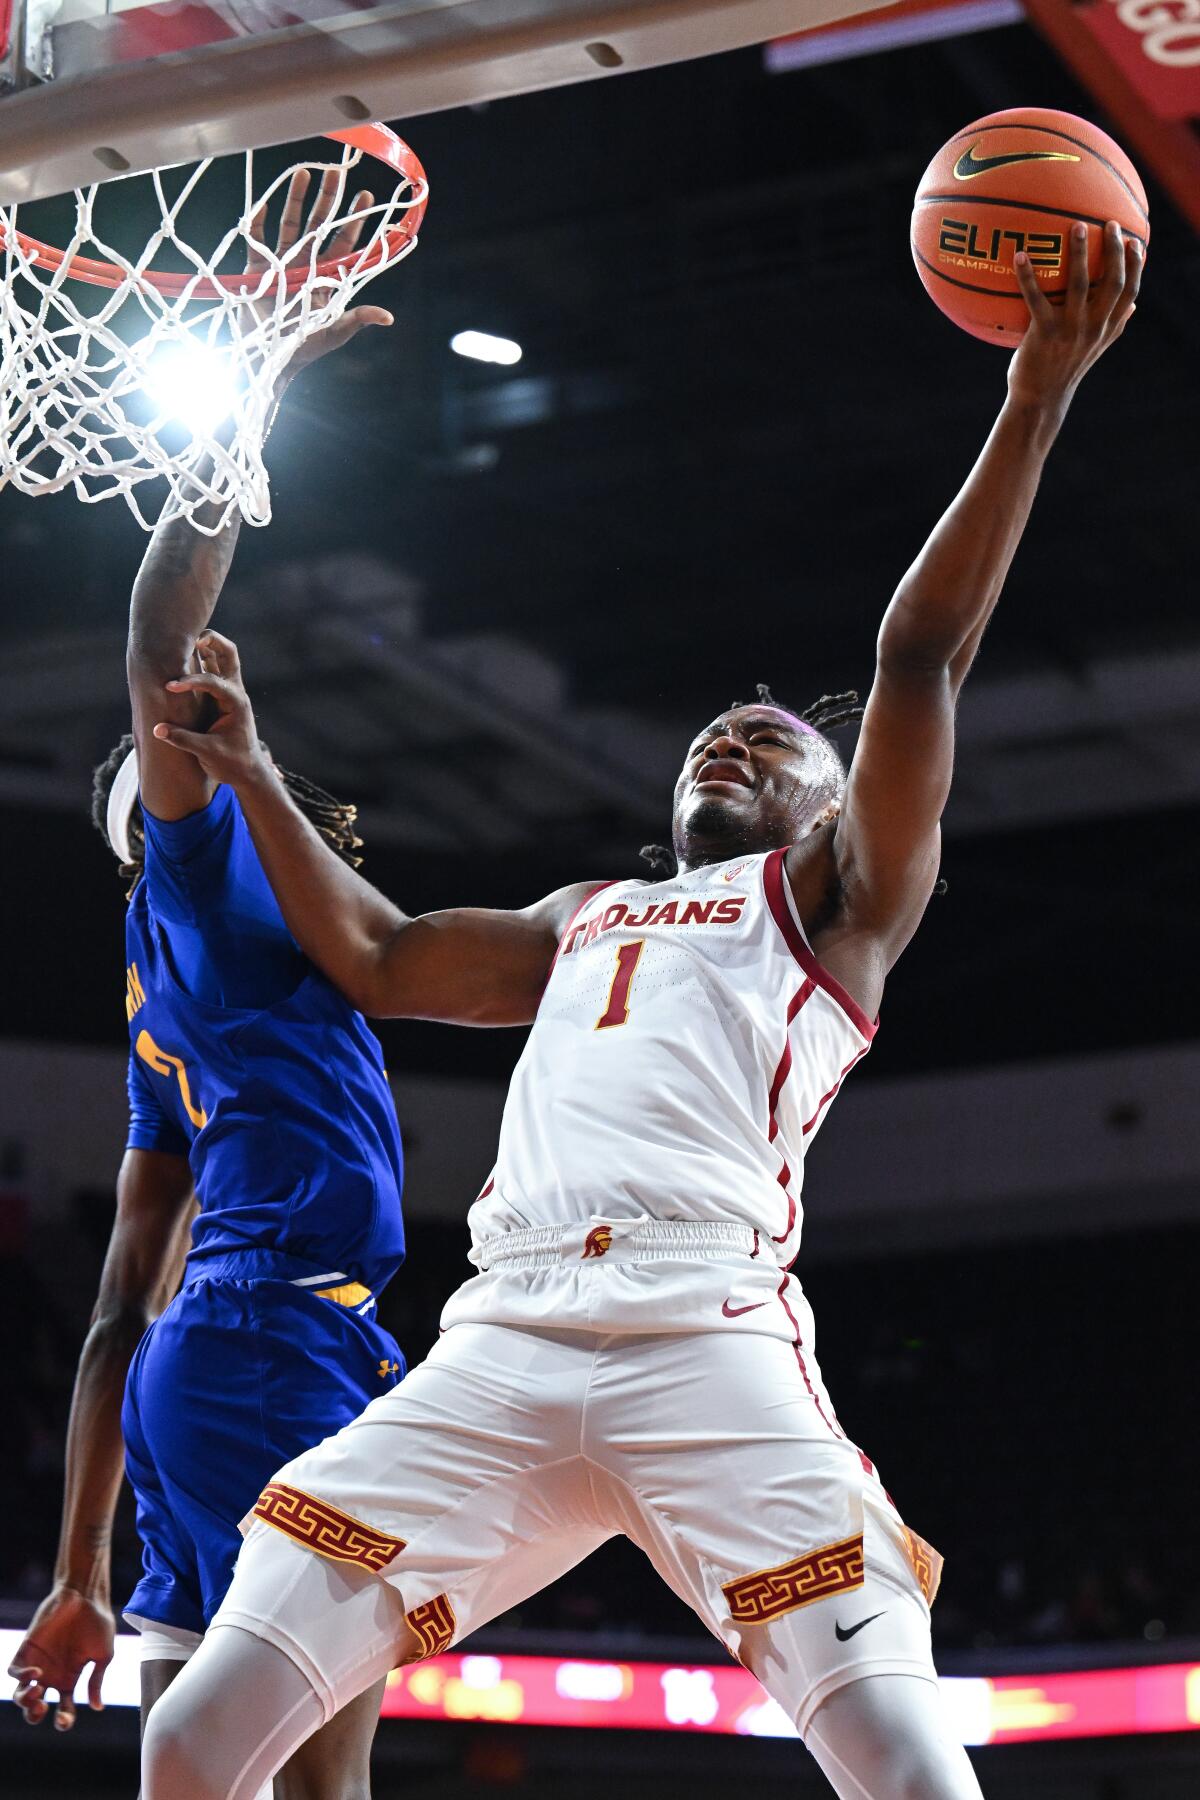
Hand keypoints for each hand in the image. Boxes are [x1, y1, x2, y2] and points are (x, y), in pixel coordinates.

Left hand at [7, 1586, 114, 1729]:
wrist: (85, 1596)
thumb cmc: (97, 1623)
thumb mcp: (102, 1655)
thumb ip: (96, 1681)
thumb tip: (97, 1707)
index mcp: (70, 1680)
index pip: (63, 1710)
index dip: (63, 1720)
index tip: (65, 1718)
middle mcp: (51, 1676)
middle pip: (35, 1708)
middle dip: (35, 1715)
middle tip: (43, 1708)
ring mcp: (38, 1664)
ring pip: (21, 1694)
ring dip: (25, 1701)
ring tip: (37, 1692)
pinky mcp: (27, 1650)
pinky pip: (14, 1671)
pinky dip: (21, 1676)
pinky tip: (36, 1673)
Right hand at [154, 630, 271, 788]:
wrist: (247, 772)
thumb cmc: (231, 763)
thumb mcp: (207, 752)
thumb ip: (183, 739)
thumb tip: (157, 730)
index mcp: (236, 703)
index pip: (213, 682)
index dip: (190, 682)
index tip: (169, 686)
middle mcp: (236, 692)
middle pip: (229, 654)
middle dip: (212, 642)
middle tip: (190, 637)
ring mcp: (230, 692)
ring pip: (222, 658)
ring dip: (205, 646)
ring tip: (183, 639)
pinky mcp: (222, 696)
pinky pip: (212, 669)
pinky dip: (199, 659)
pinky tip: (182, 656)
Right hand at [240, 166, 393, 387]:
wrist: (269, 358)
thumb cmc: (304, 348)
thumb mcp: (334, 332)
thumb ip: (358, 319)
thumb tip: (388, 317)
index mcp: (326, 277)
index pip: (344, 242)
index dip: (355, 220)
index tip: (366, 196)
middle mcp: (306, 265)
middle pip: (319, 225)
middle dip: (327, 199)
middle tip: (335, 172)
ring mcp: (281, 264)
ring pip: (290, 224)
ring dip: (296, 199)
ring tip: (303, 172)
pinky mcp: (256, 269)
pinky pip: (255, 240)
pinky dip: (256, 222)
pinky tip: (260, 202)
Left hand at [1008, 219, 1141, 407]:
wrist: (1040, 399)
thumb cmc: (1065, 369)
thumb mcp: (1094, 349)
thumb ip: (1114, 326)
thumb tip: (1133, 305)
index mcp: (1107, 328)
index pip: (1130, 292)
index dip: (1135, 265)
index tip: (1136, 242)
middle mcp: (1094, 327)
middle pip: (1112, 281)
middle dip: (1114, 250)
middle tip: (1110, 224)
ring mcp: (1070, 330)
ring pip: (1079, 284)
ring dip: (1079, 253)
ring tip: (1076, 227)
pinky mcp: (1044, 333)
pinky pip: (1035, 298)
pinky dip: (1027, 275)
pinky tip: (1020, 254)